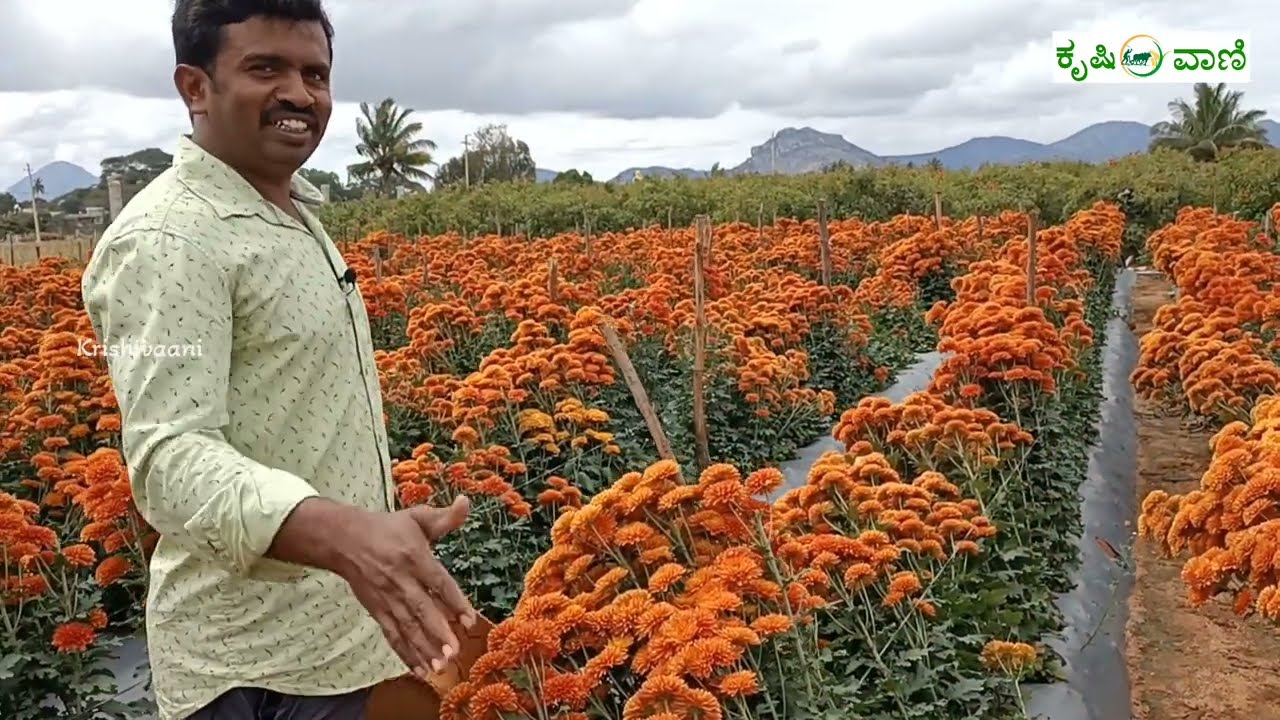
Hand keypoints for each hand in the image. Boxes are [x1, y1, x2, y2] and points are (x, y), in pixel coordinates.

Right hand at [329, 495, 477, 679]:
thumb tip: (467, 502)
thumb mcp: (416, 517)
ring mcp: (386, 598)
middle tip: (454, 652)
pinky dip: (405, 654)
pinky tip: (420, 670)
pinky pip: (392, 635)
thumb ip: (445, 517)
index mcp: (413, 556)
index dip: (454, 601)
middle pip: (420, 609)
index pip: (437, 582)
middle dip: (437, 632)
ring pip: (406, 627)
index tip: (469, 619)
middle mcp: (400, 580)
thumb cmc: (387, 528)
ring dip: (423, 649)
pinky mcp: (376, 610)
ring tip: (440, 668)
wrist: (343, 539)